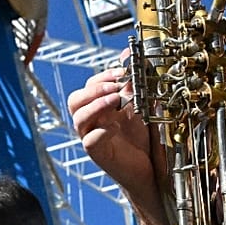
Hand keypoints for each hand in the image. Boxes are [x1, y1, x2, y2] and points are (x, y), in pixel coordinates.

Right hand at [66, 61, 153, 198]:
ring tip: (116, 101)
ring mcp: (92, 137)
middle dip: (94, 90)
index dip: (103, 76)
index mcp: (99, 108)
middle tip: (114, 87)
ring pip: (79, 118)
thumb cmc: (143, 139)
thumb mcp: (142, 106)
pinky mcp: (98, 154)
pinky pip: (90, 140)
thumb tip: (130, 55)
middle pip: (75, 100)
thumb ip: (136, 84)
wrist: (150, 169)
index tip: (122, 72)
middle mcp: (92, 121)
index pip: (89, 86)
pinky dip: (102, 131)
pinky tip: (116, 127)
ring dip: (96, 106)